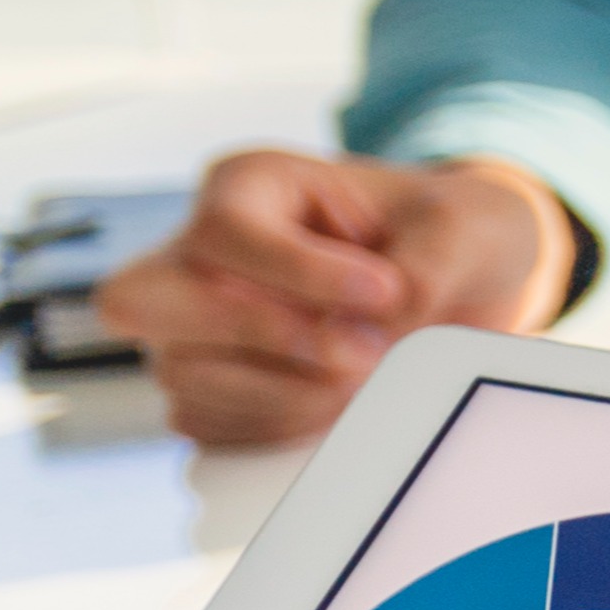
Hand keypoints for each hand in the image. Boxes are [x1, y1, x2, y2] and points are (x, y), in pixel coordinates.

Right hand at [95, 148, 575, 444]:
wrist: (462, 287)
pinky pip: (208, 422)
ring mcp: (190, 326)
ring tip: (370, 375)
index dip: (299, 273)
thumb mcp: (462, 228)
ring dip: (287, 390)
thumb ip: (421, 268)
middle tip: (364, 351)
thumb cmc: (450, 236)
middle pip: (148, 300)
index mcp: (248, 185)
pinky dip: (278, 424)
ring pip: (185, 372)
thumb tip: (372, 329)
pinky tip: (340, 403)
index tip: (385, 294)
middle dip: (266, 336)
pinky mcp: (206, 388)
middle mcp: (199, 252)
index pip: (224, 232)